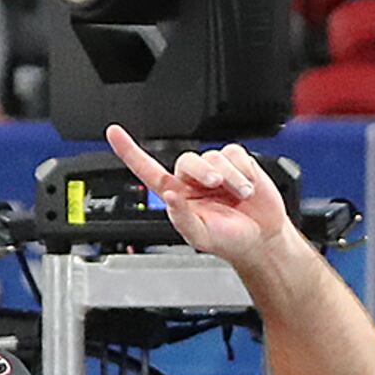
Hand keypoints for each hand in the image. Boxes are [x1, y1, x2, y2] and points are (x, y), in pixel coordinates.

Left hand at [109, 127, 292, 262]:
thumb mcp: (201, 237)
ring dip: (231, 177)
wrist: (262, 238)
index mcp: (177, 195)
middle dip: (204, 171)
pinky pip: (235, 153)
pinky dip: (243, 169)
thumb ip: (181, 218)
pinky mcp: (237, 163)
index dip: (129, 151)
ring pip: (214, 157)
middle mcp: (192, 179)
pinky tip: (248, 185)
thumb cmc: (229, 241)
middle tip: (216, 185)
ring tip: (241, 195)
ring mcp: (215, 169)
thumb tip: (169, 196)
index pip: (147, 170)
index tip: (113, 133)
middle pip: (188, 160)